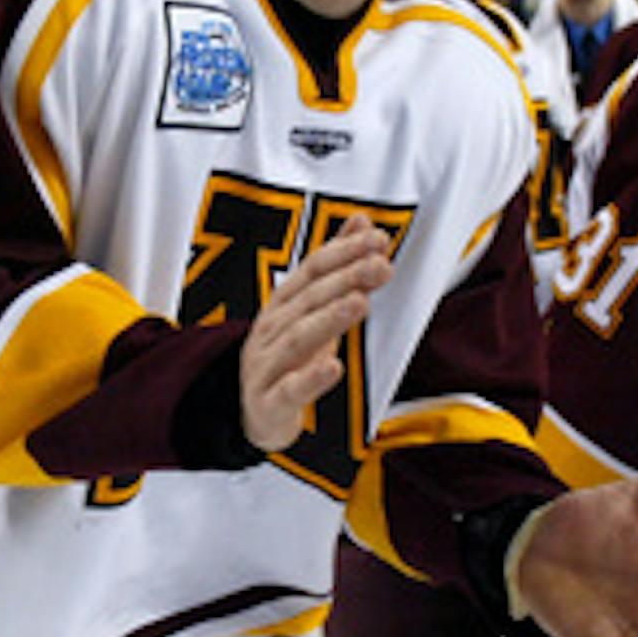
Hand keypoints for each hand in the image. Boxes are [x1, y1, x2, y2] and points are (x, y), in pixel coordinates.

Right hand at [239, 214, 392, 452]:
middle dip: (346, 279)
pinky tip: (333, 368)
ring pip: (297, 338)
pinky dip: (310, 379)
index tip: (376, 240)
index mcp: (283, 303)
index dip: (343, 252)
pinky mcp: (268, 402)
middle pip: (309, 299)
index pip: (313, 270)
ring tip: (359, 303)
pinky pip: (289, 390)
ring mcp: (266, 364)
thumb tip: (361, 222)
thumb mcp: (314, 309)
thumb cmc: (289, 357)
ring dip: (329, 318)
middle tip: (380, 266)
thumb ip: (339, 266)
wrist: (258, 414)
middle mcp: (271, 328)